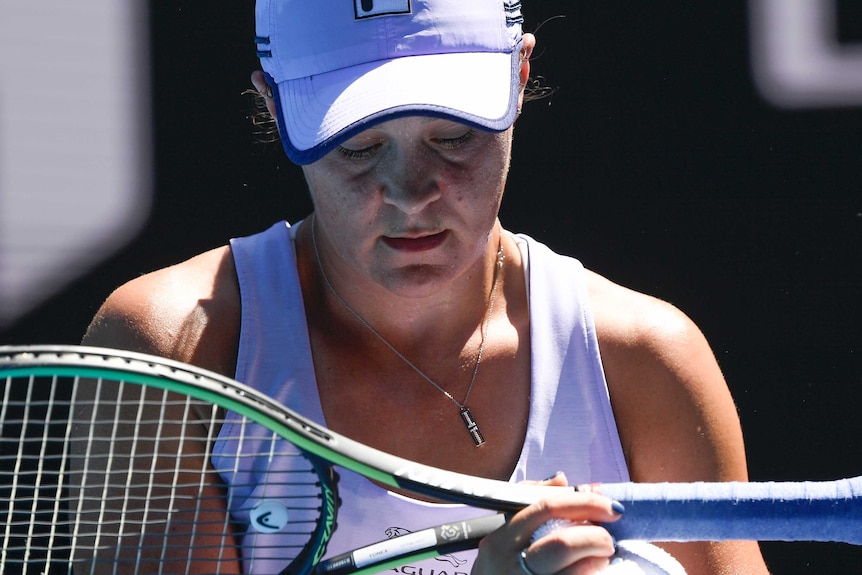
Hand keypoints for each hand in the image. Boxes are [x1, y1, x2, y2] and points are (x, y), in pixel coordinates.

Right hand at [472, 472, 623, 574]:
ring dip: (597, 560)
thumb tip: (562, 481)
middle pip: (561, 543)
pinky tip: (595, 570)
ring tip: (603, 555)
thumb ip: (530, 502)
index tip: (608, 506)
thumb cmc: (499, 571)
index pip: (544, 509)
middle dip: (594, 536)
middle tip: (607, 537)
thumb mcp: (503, 538)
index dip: (582, 503)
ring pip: (574, 571)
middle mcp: (509, 565)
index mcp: (500, 541)